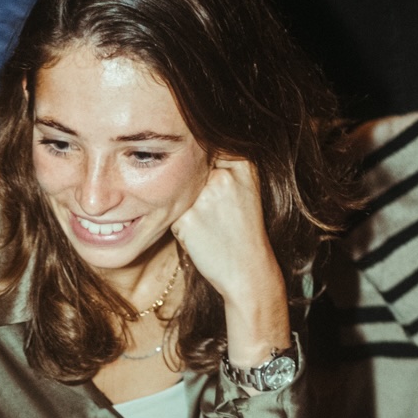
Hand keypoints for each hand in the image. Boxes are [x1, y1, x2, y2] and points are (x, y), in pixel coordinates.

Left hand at [171, 156, 290, 366]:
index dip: (199, 165)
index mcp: (242, 164)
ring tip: (208, 225)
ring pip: (177, 191)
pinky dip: (180, 224)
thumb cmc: (242, 231)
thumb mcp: (244, 188)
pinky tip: (199, 235)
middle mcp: (223, 175)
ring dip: (184, 207)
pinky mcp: (187, 217)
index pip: (205, 148)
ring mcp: (204, 196)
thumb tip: (185, 147)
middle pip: (188, 170)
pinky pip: (170, 212)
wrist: (247, 270)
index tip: (206, 185)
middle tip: (211, 213)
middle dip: (191, 188)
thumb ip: (221, 165)